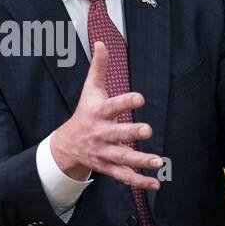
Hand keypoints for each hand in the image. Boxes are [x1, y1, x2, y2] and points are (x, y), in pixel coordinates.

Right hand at [49, 40, 161, 190]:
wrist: (66, 145)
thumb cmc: (85, 113)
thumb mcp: (90, 90)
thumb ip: (99, 68)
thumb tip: (102, 41)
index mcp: (98, 113)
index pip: (112, 106)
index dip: (125, 102)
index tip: (140, 98)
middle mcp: (101, 134)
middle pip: (117, 134)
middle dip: (131, 133)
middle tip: (147, 130)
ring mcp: (104, 152)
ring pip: (122, 158)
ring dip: (140, 161)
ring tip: (158, 161)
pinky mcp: (109, 168)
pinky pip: (124, 177)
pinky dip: (139, 182)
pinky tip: (155, 184)